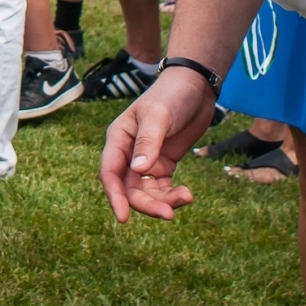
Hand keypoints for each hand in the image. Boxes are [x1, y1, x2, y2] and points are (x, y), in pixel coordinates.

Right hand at [99, 67, 213, 221]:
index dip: (115, 196)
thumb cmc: (171, 95)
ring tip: (187, 197)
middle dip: (147, 204)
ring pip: (147, 192)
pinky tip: (187, 194)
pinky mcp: (164, 164)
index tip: (124, 218)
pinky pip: (163, 188)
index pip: (110, 172)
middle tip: (168, 214)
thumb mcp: (158, 115)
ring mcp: (146, 160)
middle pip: (129, 188)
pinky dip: (173, 195)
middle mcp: (128, 152)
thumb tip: (137, 171)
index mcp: (118, 138)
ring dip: (163, 201)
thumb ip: (148, 142)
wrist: (195, 87)